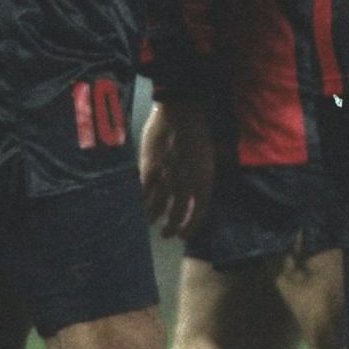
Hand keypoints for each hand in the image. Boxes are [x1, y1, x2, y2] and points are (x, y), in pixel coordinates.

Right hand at [138, 98, 214, 238]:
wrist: (182, 112)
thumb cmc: (198, 133)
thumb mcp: (209, 160)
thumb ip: (202, 180)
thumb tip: (198, 196)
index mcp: (204, 183)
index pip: (198, 216)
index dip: (190, 229)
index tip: (184, 235)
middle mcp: (186, 185)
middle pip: (176, 216)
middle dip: (171, 228)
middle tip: (166, 233)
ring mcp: (166, 178)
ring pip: (157, 208)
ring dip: (153, 218)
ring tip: (151, 222)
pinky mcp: (150, 169)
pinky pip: (143, 194)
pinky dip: (140, 203)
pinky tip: (139, 207)